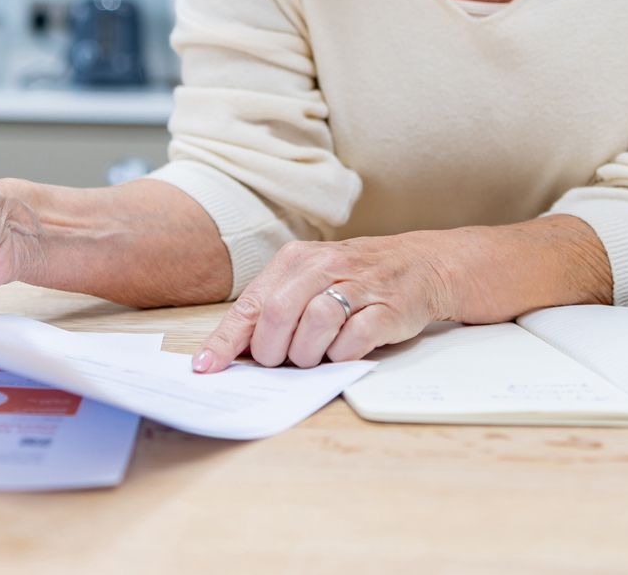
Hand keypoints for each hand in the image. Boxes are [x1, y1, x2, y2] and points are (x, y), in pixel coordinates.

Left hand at [191, 233, 453, 371]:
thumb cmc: (355, 278)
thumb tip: (229, 348)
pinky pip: (354, 339)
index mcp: (296, 260)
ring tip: (313, 355)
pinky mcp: (387, 308)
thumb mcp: (308, 281)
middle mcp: (324, 267)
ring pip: (315, 323)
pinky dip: (342, 354)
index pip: (250, 304)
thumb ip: (272, 308)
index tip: (206, 367)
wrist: (421, 264)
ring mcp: (358, 286)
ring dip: (307, 353)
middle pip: (277, 313)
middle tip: (281, 360)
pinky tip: (342, 351)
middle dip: (272, 350)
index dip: (225, 340)